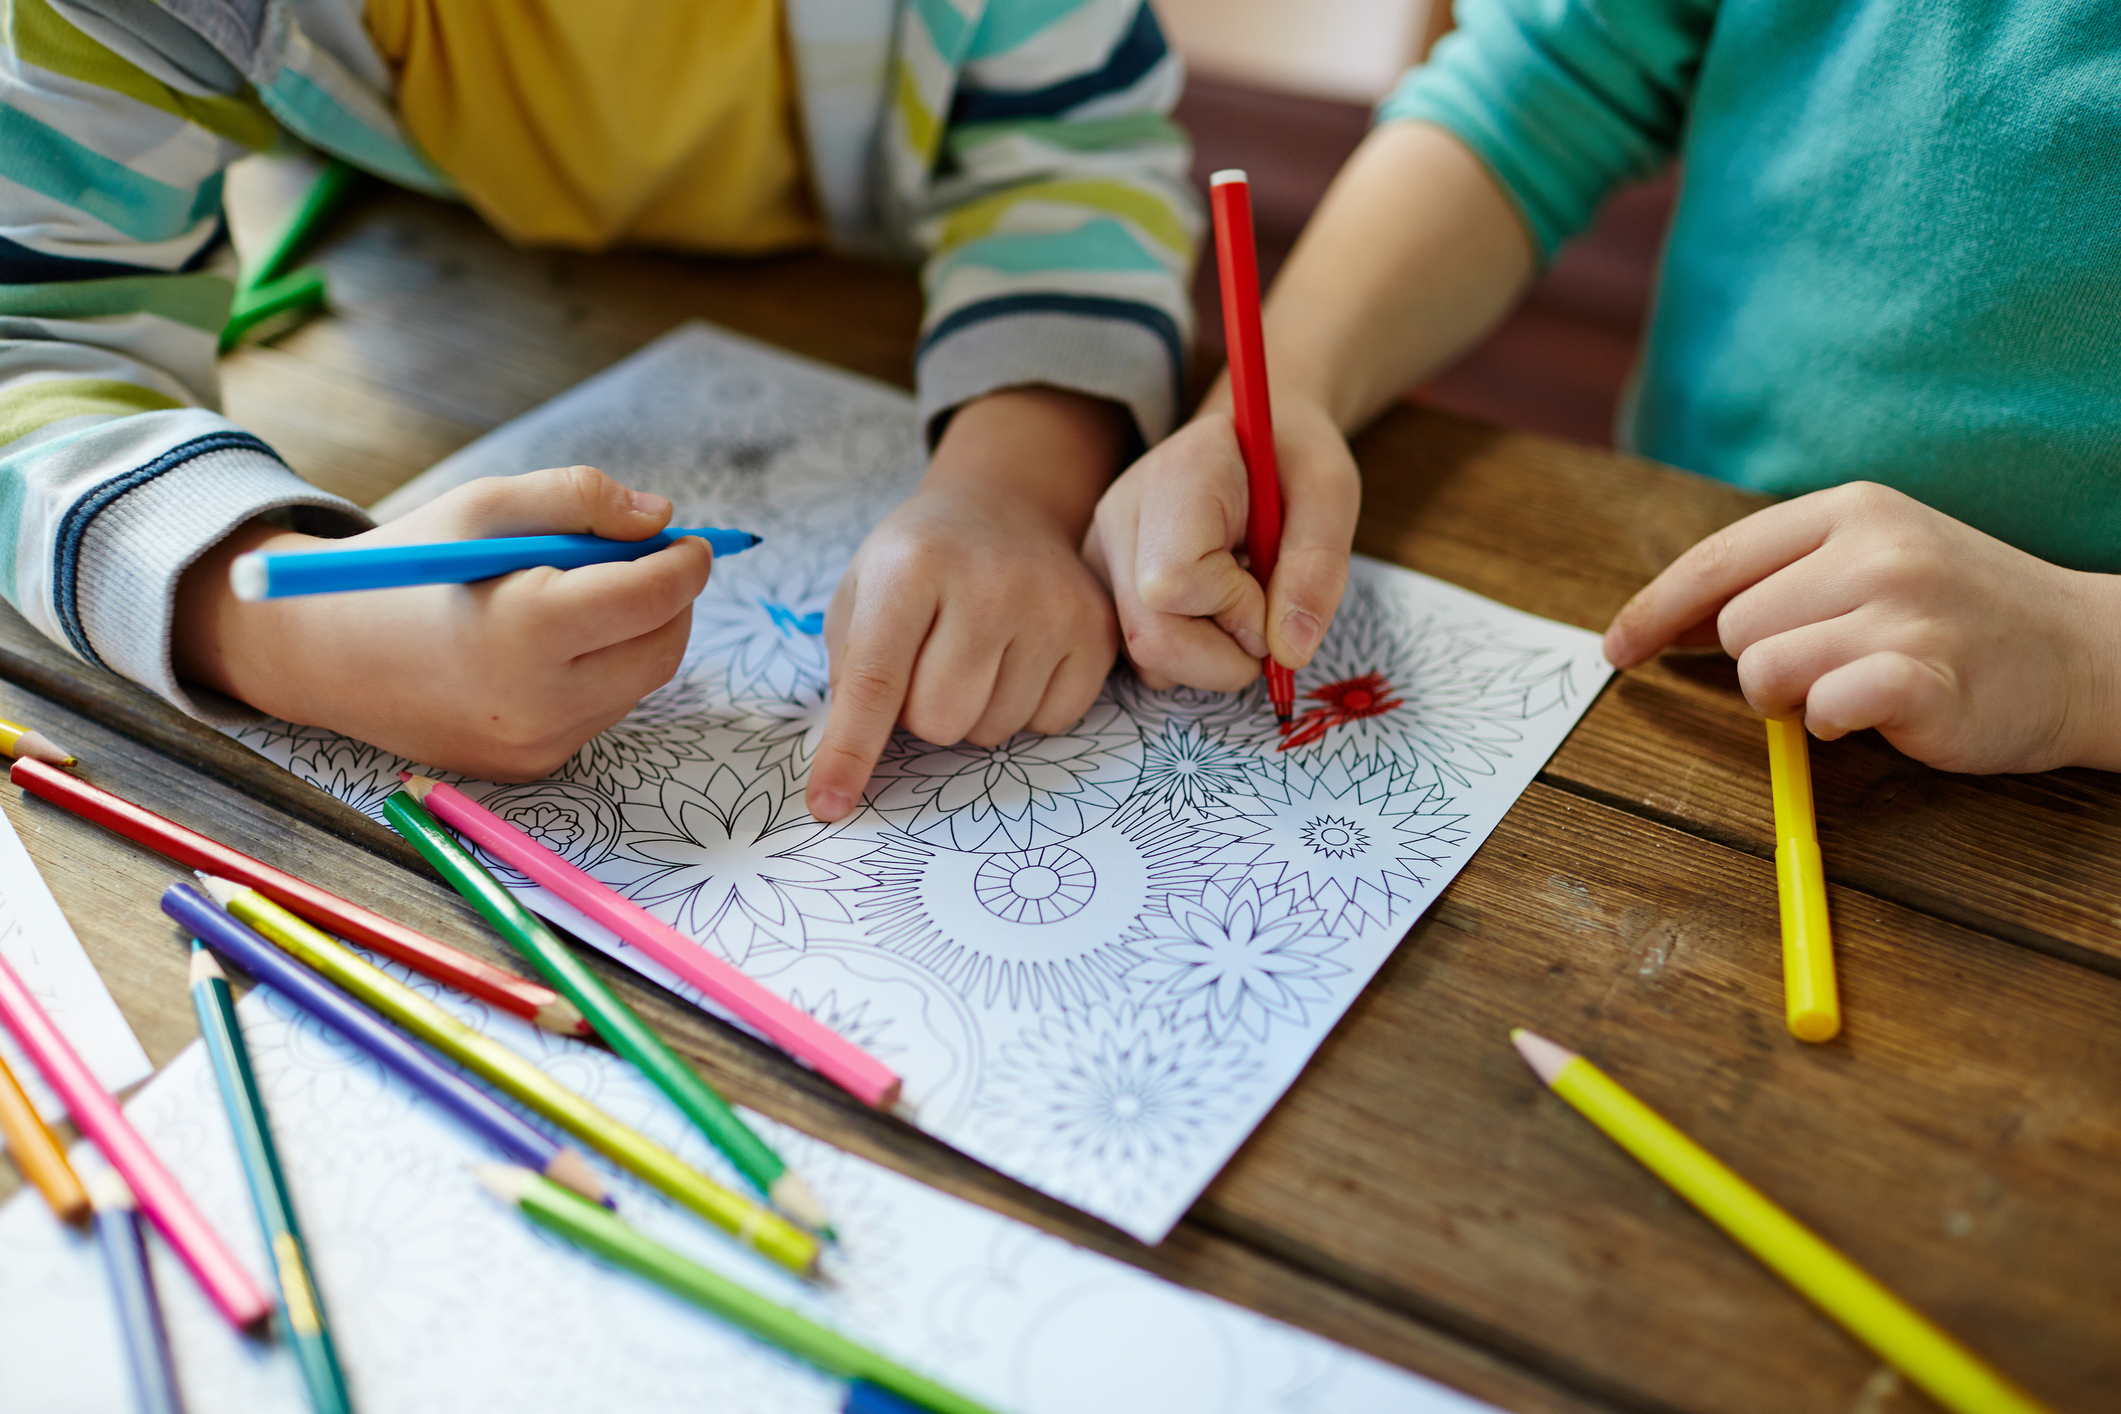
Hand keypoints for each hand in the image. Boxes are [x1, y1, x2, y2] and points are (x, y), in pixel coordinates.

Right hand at [175, 466, 710, 780]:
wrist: (323, 652)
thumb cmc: (408, 566)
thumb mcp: (486, 506)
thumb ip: (579, 499)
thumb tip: (660, 519)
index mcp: (527, 626)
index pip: (651, 596)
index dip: (686, 564)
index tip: (695, 541)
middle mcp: (538, 699)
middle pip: (660, 649)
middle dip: (674, 602)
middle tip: (656, 563)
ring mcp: (536, 743)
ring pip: (636, 684)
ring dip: (638, 637)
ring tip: (592, 595)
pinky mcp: (531, 767)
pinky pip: (599, 713)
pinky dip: (602, 673)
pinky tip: (554, 644)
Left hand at [805, 388, 1126, 821]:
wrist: (1002, 512)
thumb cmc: (919, 565)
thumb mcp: (862, 595)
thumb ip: (849, 675)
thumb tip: (847, 770)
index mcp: (913, 566)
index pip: (875, 680)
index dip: (850, 750)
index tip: (830, 806)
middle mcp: (988, 582)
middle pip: (939, 721)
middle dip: (922, 713)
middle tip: (929, 664)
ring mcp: (1052, 606)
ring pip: (993, 730)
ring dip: (974, 710)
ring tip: (977, 653)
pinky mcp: (1095, 631)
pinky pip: (1049, 724)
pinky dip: (1024, 708)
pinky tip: (1019, 657)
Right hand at [1083, 395, 1359, 689]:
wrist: (1248, 441)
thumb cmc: (1291, 460)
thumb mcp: (1330, 494)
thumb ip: (1318, 568)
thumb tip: (1289, 653)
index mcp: (1176, 475)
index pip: (1175, 580)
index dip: (1235, 608)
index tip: (1270, 581)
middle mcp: (1120, 514)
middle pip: (1150, 636)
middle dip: (1225, 656)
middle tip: (1264, 618)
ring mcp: (1101, 553)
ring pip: (1143, 657)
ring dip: (1209, 658)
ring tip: (1236, 602)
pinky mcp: (1102, 585)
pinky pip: (1139, 656)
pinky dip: (1188, 654)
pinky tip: (1210, 610)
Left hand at [1604, 481, 2120, 773]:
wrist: (2086, 652)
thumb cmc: (1958, 615)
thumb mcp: (1871, 563)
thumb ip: (1777, 579)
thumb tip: (1665, 622)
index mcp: (1851, 508)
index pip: (1717, 559)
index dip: (1654, 610)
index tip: (1619, 648)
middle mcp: (1875, 549)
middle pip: (1733, 624)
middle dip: (1756, 661)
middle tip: (1825, 667)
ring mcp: (1903, 609)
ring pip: (1762, 671)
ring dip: (1790, 699)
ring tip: (1852, 687)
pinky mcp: (1924, 676)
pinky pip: (1819, 710)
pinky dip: (1830, 723)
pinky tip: (1875, 711)